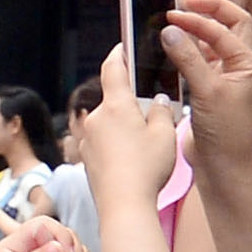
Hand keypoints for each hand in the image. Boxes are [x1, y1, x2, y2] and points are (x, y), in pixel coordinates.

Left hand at [84, 41, 181, 209]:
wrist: (123, 205)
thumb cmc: (147, 168)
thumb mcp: (165, 135)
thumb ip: (162, 112)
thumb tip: (158, 102)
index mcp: (115, 106)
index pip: (113, 69)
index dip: (118, 54)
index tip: (122, 46)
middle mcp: (95, 118)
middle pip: (113, 100)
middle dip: (130, 104)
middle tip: (151, 113)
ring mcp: (87, 138)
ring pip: (109, 123)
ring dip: (124, 127)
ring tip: (146, 144)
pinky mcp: (86, 157)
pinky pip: (103, 142)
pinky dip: (116, 144)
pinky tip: (132, 160)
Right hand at [162, 0, 251, 174]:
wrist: (223, 164)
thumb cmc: (224, 131)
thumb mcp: (205, 91)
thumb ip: (187, 58)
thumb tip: (168, 31)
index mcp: (249, 64)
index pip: (225, 29)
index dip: (198, 20)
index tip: (171, 16)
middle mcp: (242, 66)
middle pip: (230, 25)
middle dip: (209, 11)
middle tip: (183, 3)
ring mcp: (227, 76)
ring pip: (214, 41)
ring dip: (196, 30)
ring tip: (172, 23)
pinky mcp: (212, 86)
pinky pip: (201, 58)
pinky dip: (187, 48)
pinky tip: (170, 48)